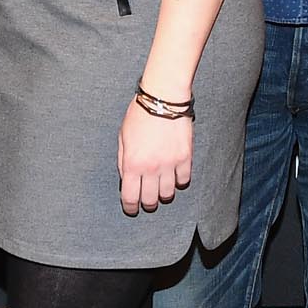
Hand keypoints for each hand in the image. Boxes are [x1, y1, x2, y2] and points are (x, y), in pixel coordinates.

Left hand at [118, 99, 192, 216]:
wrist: (163, 98)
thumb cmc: (139, 115)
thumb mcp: (122, 137)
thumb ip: (122, 160)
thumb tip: (126, 178)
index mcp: (131, 164)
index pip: (130, 197)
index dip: (130, 207)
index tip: (131, 209)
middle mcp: (150, 168)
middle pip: (150, 200)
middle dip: (147, 204)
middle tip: (147, 201)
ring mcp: (170, 164)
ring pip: (168, 194)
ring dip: (164, 194)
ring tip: (161, 188)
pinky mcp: (185, 158)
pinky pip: (184, 180)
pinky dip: (179, 181)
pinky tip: (175, 176)